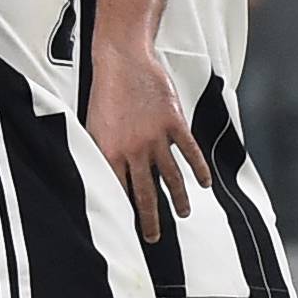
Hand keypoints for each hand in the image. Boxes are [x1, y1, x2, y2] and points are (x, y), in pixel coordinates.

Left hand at [87, 50, 210, 245]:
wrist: (123, 59)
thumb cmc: (106, 91)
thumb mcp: (93, 125)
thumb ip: (100, 152)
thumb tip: (102, 175)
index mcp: (109, 151)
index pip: (117, 192)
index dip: (123, 214)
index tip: (127, 231)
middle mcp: (132, 149)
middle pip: (144, 193)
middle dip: (150, 220)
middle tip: (154, 237)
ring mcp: (155, 137)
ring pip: (170, 177)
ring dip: (178, 199)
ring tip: (183, 214)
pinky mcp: (174, 123)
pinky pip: (189, 152)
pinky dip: (198, 169)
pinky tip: (204, 183)